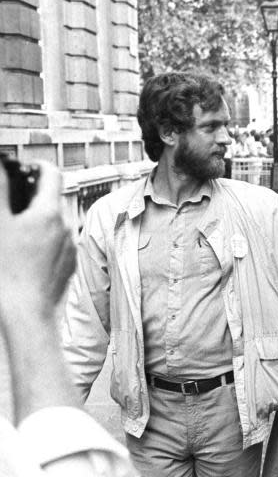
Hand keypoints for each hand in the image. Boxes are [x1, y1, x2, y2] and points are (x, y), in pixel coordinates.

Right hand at [0, 161, 75, 319]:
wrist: (27, 311)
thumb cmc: (8, 271)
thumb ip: (0, 190)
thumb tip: (1, 166)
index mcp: (50, 213)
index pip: (52, 174)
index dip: (36, 165)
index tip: (24, 168)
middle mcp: (67, 227)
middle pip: (53, 198)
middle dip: (33, 195)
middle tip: (12, 202)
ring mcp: (71, 246)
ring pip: (57, 221)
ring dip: (39, 218)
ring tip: (16, 229)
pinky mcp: (70, 263)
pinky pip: (60, 242)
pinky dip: (45, 238)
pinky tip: (26, 251)